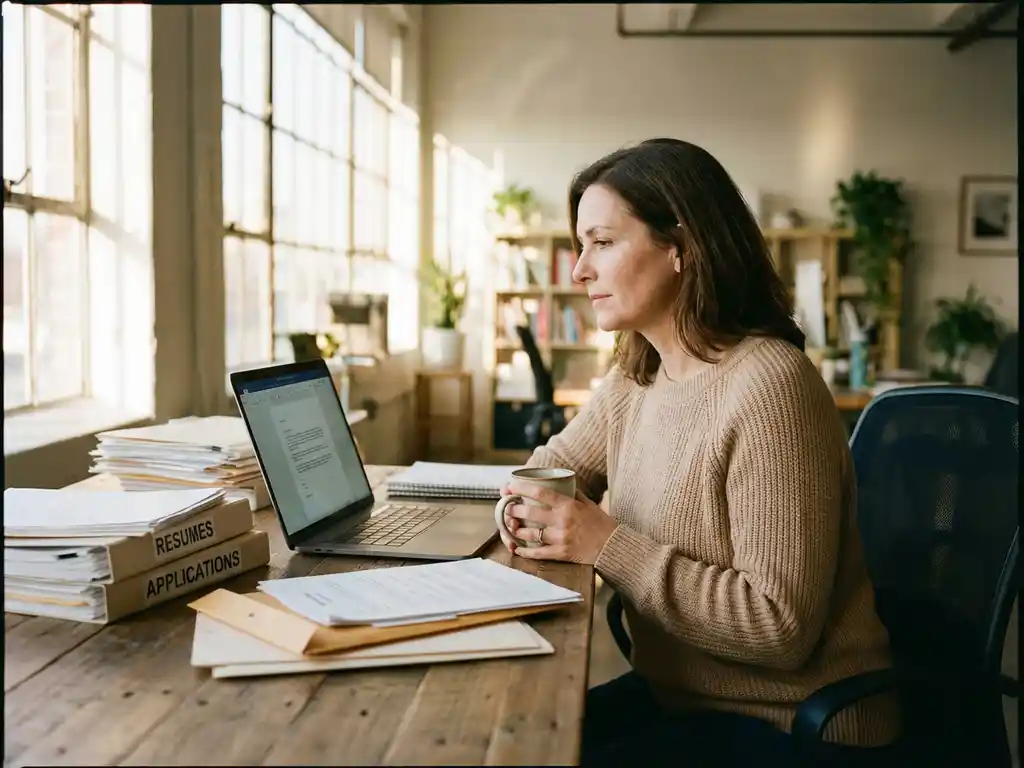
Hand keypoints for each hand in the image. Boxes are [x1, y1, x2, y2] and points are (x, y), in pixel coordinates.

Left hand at [498, 481, 616, 563]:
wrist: (613, 546)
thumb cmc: (601, 523)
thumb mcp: (588, 503)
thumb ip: (573, 494)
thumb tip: (560, 484)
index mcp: (568, 505)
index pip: (540, 492)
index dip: (521, 488)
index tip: (509, 487)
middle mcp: (562, 520)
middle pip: (530, 513)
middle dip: (513, 509)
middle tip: (507, 508)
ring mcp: (560, 538)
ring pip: (530, 533)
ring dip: (516, 530)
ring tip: (511, 526)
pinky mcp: (561, 553)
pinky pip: (538, 553)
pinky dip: (525, 551)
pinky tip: (517, 549)